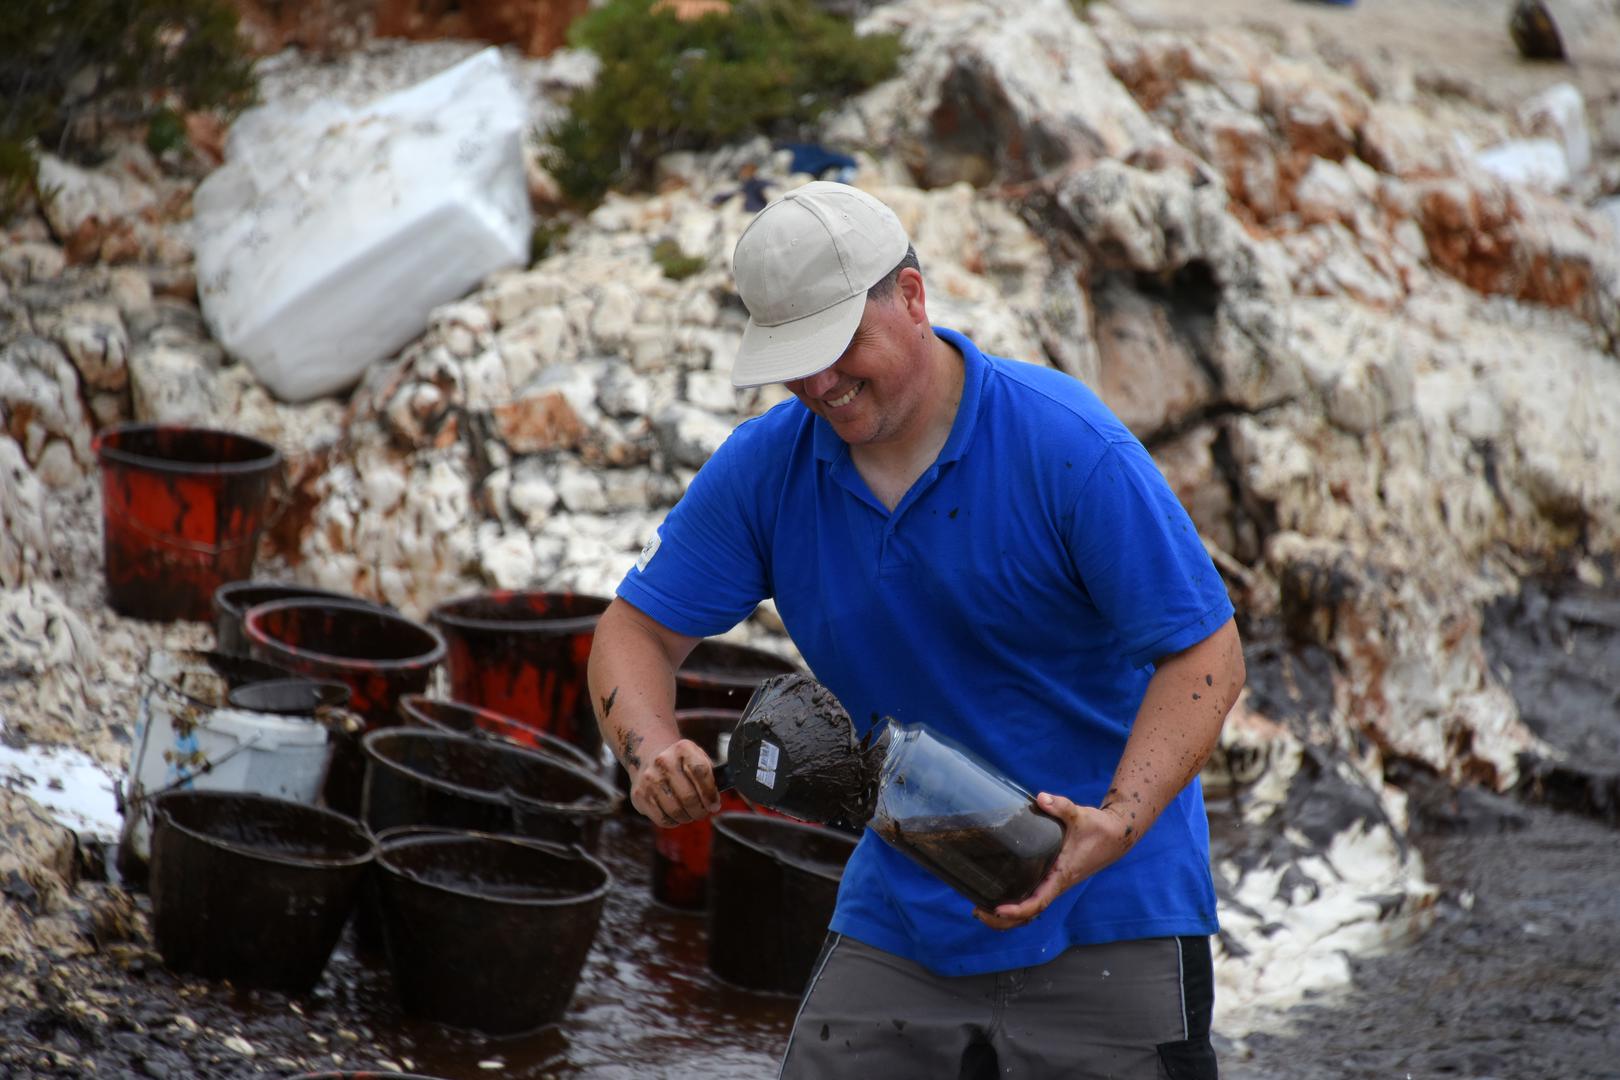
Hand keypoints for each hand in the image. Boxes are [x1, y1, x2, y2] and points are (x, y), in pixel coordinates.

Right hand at [629, 737, 722, 827]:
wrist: (650, 757)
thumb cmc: (680, 762)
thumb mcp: (697, 758)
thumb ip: (710, 776)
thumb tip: (714, 803)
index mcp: (682, 749)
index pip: (701, 772)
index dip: (710, 793)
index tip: (714, 804)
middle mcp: (663, 761)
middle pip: (688, 797)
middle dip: (700, 810)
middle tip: (703, 812)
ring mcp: (649, 779)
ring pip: (675, 811)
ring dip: (687, 817)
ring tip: (690, 813)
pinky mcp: (640, 795)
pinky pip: (662, 819)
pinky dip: (673, 821)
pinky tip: (676, 815)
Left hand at [973, 793, 1134, 930]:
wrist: (1114, 836)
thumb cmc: (1097, 828)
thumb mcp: (1079, 814)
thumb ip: (1060, 806)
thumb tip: (1041, 798)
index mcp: (1061, 876)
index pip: (1038, 902)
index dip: (1017, 910)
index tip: (998, 909)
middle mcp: (1056, 885)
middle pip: (1029, 915)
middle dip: (1003, 921)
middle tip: (977, 912)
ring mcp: (1054, 884)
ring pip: (1030, 911)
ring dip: (1007, 918)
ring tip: (980, 909)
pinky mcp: (1053, 879)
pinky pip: (1033, 899)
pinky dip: (1016, 905)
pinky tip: (999, 896)